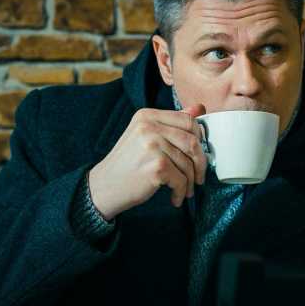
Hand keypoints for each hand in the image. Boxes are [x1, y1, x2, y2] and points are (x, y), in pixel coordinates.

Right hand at [87, 104, 206, 219]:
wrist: (104, 187)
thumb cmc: (128, 163)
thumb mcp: (146, 136)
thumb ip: (172, 123)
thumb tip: (200, 108)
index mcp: (147, 116)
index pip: (188, 120)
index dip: (199, 138)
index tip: (198, 153)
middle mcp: (149, 127)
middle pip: (192, 141)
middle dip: (200, 162)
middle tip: (199, 176)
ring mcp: (153, 146)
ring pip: (189, 163)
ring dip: (190, 181)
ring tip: (185, 190)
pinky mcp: (157, 167)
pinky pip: (182, 179)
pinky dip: (181, 192)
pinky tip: (175, 197)